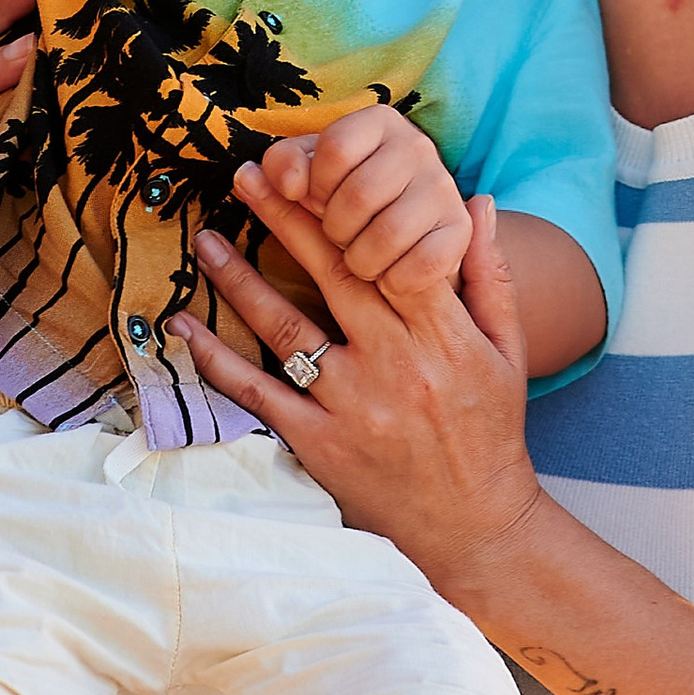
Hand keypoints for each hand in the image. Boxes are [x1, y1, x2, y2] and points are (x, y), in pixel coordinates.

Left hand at [185, 170, 541, 607]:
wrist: (476, 527)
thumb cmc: (492, 432)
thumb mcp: (507, 352)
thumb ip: (490, 276)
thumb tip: (478, 202)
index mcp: (442, 334)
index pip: (389, 250)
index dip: (347, 206)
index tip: (314, 167)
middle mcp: (395, 363)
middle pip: (332, 274)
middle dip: (286, 218)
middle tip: (247, 174)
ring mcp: (354, 405)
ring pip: (286, 328)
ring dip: (240, 280)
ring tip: (207, 239)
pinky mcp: (320, 444)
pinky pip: (260, 394)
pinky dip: (219, 360)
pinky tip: (185, 328)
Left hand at [253, 102, 468, 310]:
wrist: (412, 231)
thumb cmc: (350, 198)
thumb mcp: (313, 173)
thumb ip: (282, 167)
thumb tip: (249, 175)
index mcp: (378, 122)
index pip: (335, 148)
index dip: (315, 185)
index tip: (317, 200)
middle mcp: (418, 147)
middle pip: (358, 196)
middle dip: (336, 230)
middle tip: (340, 239)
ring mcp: (444, 189)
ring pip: (387, 236)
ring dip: (361, 261)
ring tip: (361, 261)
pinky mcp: (459, 232)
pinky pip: (420, 266)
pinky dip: (395, 280)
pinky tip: (388, 277)